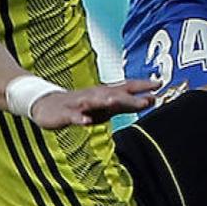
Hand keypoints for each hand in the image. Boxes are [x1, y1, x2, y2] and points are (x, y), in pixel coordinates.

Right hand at [31, 77, 160, 128]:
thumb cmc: (81, 106)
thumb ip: (125, 104)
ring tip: (117, 103)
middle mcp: (94, 95)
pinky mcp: (65, 113)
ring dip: (106, 102)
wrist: (46, 105)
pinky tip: (86, 122)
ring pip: (94, 102)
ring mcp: (79, 104)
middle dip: (131, 97)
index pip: (126, 86)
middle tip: (148, 99)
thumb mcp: (105, 106)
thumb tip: (150, 101)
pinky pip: (73, 116)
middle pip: (114, 94)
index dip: (142, 85)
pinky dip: (80, 119)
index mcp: (104, 93)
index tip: (159, 83)